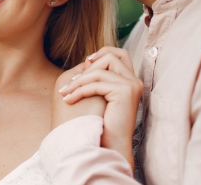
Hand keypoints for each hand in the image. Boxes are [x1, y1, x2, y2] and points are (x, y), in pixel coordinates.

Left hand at [59, 47, 142, 169]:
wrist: (108, 146)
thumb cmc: (100, 123)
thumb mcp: (97, 94)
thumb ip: (96, 76)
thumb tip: (88, 59)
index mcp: (130, 80)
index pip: (118, 53)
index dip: (99, 55)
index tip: (80, 71)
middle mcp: (134, 81)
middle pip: (110, 56)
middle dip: (86, 69)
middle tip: (69, 85)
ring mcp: (131, 85)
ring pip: (99, 69)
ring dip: (78, 81)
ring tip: (66, 94)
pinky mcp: (125, 92)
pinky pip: (96, 83)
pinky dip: (80, 91)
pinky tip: (70, 100)